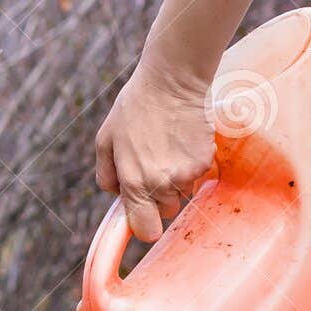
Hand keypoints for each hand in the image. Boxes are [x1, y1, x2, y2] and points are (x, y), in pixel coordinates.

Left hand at [94, 66, 214, 242]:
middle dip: (159, 196)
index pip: (146, 230)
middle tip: (153, 164)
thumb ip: (106, 177)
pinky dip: (191, 162)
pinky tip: (181, 139)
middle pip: (165, 211)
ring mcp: (186, 174)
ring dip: (176, 178)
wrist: (172, 80)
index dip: (145, 225)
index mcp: (134, 184)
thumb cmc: (134, 108)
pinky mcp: (205, 161)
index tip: (144, 215)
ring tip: (167, 146)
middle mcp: (162, 184)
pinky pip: (197, 175)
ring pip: (182, 192)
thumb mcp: (105, 141)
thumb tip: (117, 199)